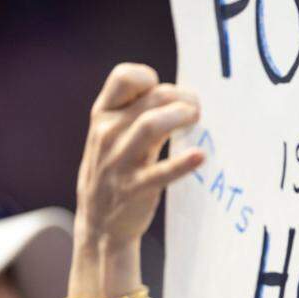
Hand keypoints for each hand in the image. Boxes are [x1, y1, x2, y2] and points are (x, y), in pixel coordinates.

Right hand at [74, 63, 203, 250]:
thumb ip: (139, 112)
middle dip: (182, 98)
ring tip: (196, 120)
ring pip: (151, 125)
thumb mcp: (115, 134)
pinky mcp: (135, 188)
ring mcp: (120, 160)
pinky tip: (199, 156)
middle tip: (196, 109)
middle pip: (153, 98)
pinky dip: (181, 163)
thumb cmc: (116, 167)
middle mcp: (108, 133)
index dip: (151, 79)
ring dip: (180, 117)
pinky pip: (160, 172)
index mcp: (103, 114)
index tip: (166, 94)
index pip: (124, 77)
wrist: (99, 221)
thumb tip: (182, 95)